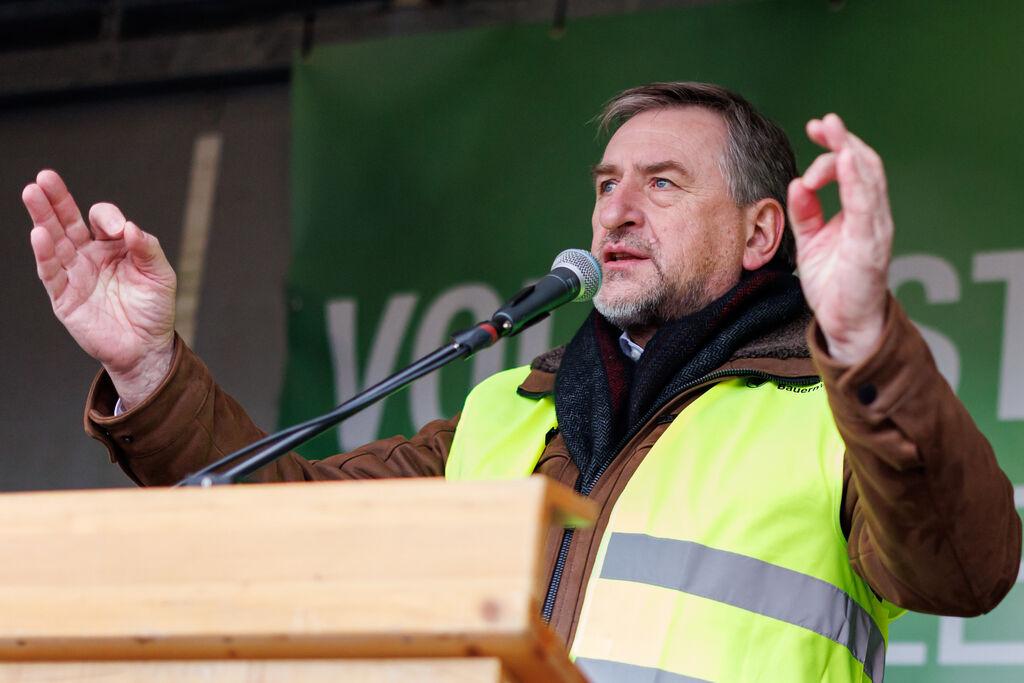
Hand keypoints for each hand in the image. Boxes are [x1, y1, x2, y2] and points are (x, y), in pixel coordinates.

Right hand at [23, 170, 176, 408]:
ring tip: (32, 193)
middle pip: (67, 222)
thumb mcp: (161, 275)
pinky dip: (44, 254)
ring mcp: (74, 275)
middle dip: (56, 200)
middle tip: (45, 177)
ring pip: (54, 241)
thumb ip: (148, 249)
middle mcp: (89, 257)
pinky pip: (51, 272)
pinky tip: (38, 233)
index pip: (101, 219)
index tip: (119, 228)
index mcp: (113, 247)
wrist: (147, 347)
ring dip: (43, 218)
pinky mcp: (64, 297)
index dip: (108, 217)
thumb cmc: (154, 309)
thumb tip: (130, 228)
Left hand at [788, 114, 892, 365]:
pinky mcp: (869, 246)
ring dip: (849, 151)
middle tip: (822, 122)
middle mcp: (872, 216)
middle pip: (865, 165)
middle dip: (843, 140)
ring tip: (833, 132)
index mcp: (859, 213)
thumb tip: (796, 183)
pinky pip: (866, 207)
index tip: (814, 129)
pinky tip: (845, 161)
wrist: (845, 323)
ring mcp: (874, 229)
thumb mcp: (810, 241)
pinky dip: (856, 181)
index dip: (835, 146)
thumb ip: (805, 212)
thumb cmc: (833, 283)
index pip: (853, 169)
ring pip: (869, 179)